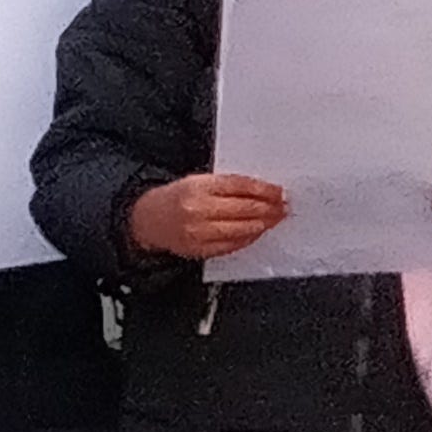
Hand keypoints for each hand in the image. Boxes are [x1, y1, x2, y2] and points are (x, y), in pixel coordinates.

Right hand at [130, 172, 289, 260]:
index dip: (263, 189)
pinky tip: (257, 232)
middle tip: (282, 207)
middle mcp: (197, 208)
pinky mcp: (199, 249)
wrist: (149, 219)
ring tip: (274, 219)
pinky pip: (231, 245)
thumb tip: (261, 192)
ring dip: (262, 224)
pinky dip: (248, 238)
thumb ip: (226, 187)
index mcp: (197, 186)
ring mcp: (198, 231)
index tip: (278, 191)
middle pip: (242, 208)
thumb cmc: (176, 199)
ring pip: (240, 228)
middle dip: (268, 208)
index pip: (238, 186)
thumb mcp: (197, 182)